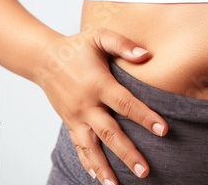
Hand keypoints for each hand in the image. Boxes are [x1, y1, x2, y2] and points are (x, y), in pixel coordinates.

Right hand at [34, 28, 167, 184]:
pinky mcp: (70, 123)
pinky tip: (98, 179)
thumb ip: (123, 44)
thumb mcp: (99, 36)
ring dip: (104, 168)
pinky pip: (79, 147)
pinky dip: (88, 163)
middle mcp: (86, 104)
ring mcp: (76, 117)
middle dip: (127, 153)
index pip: (125, 103)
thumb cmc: (77, 47)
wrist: (43, 59)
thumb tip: (146, 55)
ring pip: (91, 147)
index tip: (164, 130)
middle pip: (110, 133)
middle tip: (145, 170)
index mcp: (98, 84)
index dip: (145, 117)